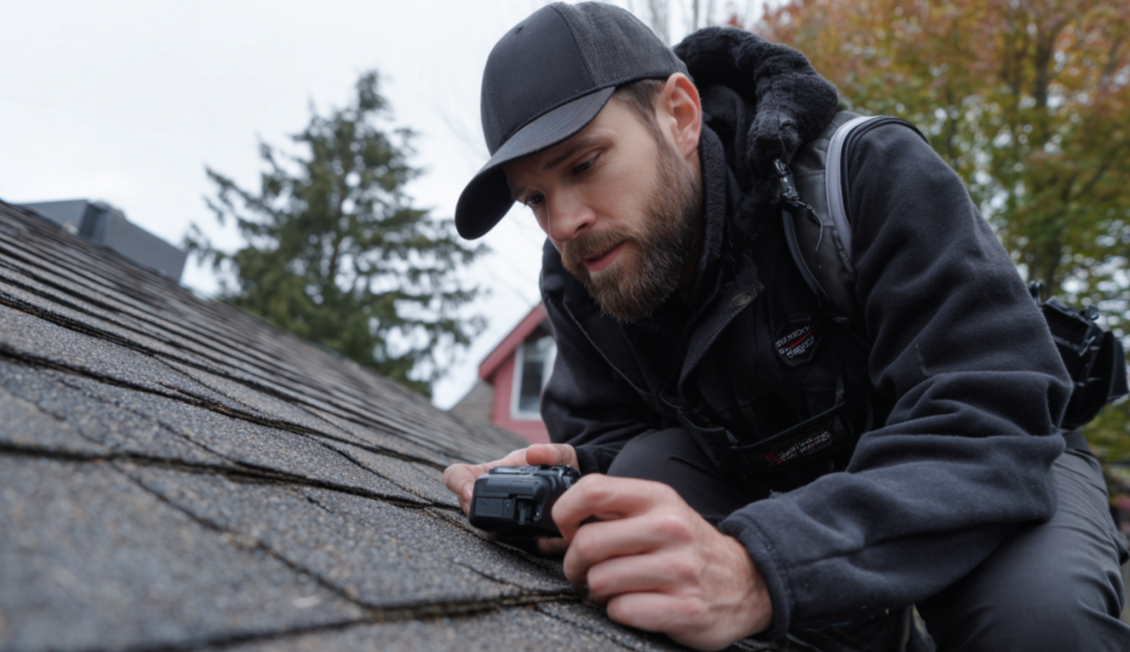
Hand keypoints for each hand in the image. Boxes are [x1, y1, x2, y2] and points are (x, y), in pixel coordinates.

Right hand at [443, 443, 577, 554]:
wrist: (579, 484)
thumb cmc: (558, 466)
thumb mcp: (557, 452)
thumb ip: (550, 451)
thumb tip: (534, 453)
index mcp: (492, 475)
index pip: (456, 475)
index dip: (457, 483)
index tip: (469, 491)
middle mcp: (492, 498)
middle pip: (466, 507)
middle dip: (473, 510)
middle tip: (493, 510)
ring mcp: (503, 520)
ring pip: (487, 529)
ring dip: (498, 530)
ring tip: (517, 527)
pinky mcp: (526, 541)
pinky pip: (520, 548)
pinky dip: (527, 544)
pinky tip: (540, 540)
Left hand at [553, 475, 771, 650]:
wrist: (747, 582)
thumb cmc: (687, 547)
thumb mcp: (660, 510)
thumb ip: (615, 506)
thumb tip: (560, 511)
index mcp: (658, 498)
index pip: (592, 490)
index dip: (565, 511)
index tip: (567, 529)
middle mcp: (670, 528)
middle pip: (588, 543)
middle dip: (574, 564)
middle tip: (582, 572)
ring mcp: (679, 569)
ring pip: (600, 581)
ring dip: (596, 592)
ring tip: (610, 591)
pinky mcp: (685, 608)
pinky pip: (622, 611)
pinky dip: (618, 612)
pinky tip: (633, 606)